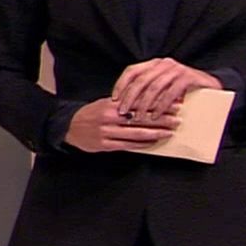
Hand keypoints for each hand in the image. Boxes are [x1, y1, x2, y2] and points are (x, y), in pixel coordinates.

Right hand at [63, 97, 178, 153]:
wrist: (67, 127)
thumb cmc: (90, 114)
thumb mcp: (105, 103)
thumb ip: (124, 103)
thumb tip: (148, 101)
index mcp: (111, 105)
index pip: (140, 103)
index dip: (158, 104)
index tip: (173, 104)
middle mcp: (109, 118)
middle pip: (140, 118)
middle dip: (161, 119)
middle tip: (178, 119)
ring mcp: (107, 132)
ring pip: (136, 133)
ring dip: (155, 133)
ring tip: (170, 132)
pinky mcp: (104, 145)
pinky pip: (127, 145)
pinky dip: (142, 144)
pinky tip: (153, 143)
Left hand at [112, 57, 221, 117]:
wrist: (212, 88)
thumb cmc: (183, 92)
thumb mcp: (162, 89)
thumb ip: (147, 92)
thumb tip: (125, 106)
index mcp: (155, 64)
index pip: (132, 71)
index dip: (121, 84)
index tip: (114, 99)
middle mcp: (164, 64)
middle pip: (140, 79)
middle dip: (129, 97)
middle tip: (123, 112)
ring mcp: (177, 69)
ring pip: (154, 86)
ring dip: (144, 104)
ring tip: (138, 117)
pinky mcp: (188, 77)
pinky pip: (170, 92)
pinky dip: (161, 105)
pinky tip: (155, 116)